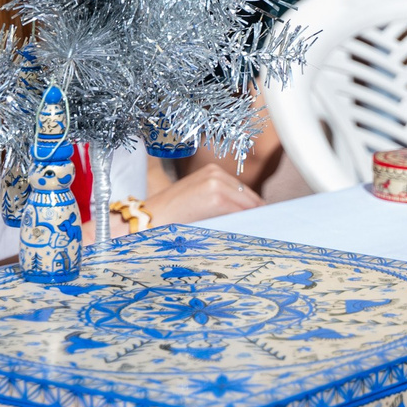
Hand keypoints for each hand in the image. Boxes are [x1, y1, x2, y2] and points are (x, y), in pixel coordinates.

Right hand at [144, 162, 261, 226]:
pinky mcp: (216, 198)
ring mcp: (217, 184)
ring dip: (251, 220)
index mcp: (213, 172)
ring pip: (247, 205)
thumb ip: (220, 201)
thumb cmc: (170, 215)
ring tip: (254, 234)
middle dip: (254, 214)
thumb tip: (248, 215)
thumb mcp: (197, 200)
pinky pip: (240, 213)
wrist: (146, 220)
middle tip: (261, 230)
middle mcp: (216, 174)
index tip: (260, 221)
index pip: (244, 191)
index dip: (252, 208)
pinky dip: (244, 223)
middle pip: (249, 197)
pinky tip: (244, 234)